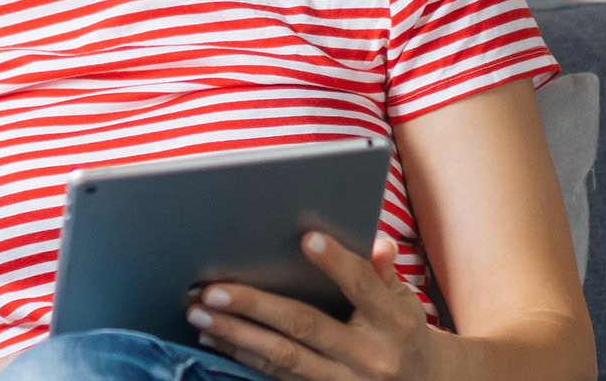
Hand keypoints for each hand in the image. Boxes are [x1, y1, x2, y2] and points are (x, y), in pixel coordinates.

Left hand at [189, 233, 441, 380]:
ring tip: (199, 313)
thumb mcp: (406, 301)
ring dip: (236, 334)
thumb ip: (386, 273)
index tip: (307, 238)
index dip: (336, 263)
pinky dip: (242, 355)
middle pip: (305, 326)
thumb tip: (379, 244)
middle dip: (255, 306)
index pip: (363, 287)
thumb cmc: (403, 332)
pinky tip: (214, 337)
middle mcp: (368, 357)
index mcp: (393, 323)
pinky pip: (276, 375)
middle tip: (213, 290)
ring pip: (282, 357)